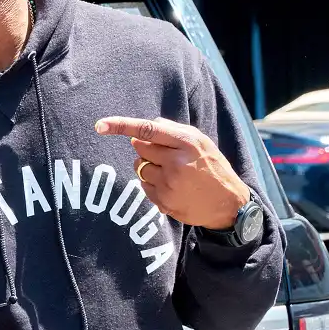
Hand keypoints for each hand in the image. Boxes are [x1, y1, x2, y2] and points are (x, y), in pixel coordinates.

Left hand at [95, 116, 248, 228]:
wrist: (228, 205)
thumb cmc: (213, 168)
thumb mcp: (202, 142)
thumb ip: (175, 130)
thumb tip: (149, 125)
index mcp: (187, 143)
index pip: (146, 130)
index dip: (121, 126)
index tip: (99, 125)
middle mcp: (176, 162)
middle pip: (139, 148)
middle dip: (146, 149)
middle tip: (166, 156)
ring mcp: (168, 183)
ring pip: (139, 167)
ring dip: (148, 167)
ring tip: (171, 173)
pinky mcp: (163, 201)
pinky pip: (143, 185)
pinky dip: (151, 183)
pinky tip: (171, 186)